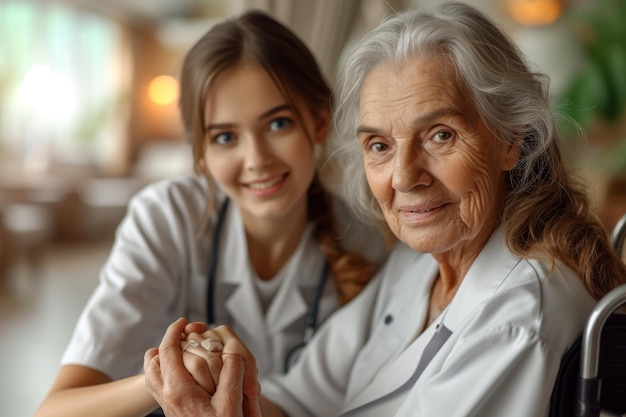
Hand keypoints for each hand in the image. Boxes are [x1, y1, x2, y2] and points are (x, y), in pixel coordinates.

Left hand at [144, 318, 261, 416]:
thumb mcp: (232, 401)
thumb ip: (232, 372)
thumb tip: (231, 349)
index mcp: (178, 390)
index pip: (167, 351)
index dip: (174, 331)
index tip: (183, 322)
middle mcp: (167, 397)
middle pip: (153, 361)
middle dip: (166, 342)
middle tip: (181, 333)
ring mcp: (167, 406)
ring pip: (151, 375)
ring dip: (160, 358)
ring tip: (175, 349)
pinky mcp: (171, 412)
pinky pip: (157, 387)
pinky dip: (162, 372)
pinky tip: (178, 371)